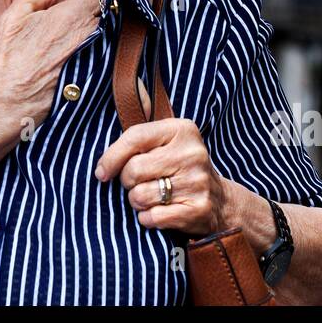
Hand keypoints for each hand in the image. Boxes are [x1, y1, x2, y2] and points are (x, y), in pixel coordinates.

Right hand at [0, 0, 100, 127]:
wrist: (7, 101)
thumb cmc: (7, 60)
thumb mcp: (11, 17)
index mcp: (69, 17)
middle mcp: (86, 36)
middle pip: (108, 14)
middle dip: (101, 11)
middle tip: (85, 15)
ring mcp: (93, 58)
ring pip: (108, 36)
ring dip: (101, 32)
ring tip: (81, 37)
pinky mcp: (93, 77)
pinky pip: (104, 57)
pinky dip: (99, 53)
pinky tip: (83, 57)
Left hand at [94, 118, 228, 236]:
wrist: (220, 202)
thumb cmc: (180, 168)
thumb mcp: (167, 141)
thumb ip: (141, 129)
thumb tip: (127, 104)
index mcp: (182, 130)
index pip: (135, 137)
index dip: (111, 157)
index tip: (101, 172)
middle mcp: (192, 153)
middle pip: (133, 170)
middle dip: (128, 182)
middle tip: (140, 183)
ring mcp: (197, 182)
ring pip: (139, 196)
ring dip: (138, 202)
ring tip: (153, 197)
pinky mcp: (197, 210)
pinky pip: (152, 218)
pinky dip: (148, 218)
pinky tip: (161, 212)